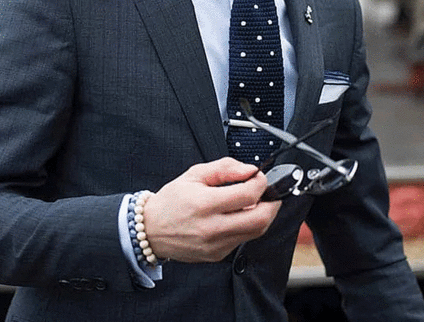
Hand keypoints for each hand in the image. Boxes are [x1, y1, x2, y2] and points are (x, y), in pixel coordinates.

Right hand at [142, 157, 280, 262]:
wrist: (151, 230)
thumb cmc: (171, 201)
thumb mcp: (194, 175)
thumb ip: (224, 168)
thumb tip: (250, 170)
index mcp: (204, 204)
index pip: (248, 194)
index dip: (261, 183)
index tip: (260, 178)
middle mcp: (211, 227)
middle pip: (260, 219)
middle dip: (272, 203)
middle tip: (269, 193)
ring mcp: (216, 245)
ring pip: (256, 232)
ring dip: (264, 216)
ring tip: (256, 203)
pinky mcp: (218, 255)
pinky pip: (243, 240)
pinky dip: (248, 226)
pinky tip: (239, 217)